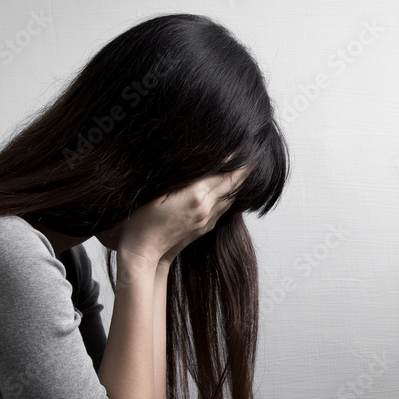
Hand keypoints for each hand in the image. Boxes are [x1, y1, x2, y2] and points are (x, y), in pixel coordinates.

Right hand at [115, 165, 253, 266]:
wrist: (144, 251)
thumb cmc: (142, 218)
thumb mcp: (158, 191)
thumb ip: (181, 178)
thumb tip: (199, 164)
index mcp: (195, 196)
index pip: (223, 173)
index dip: (236, 160)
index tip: (245, 146)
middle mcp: (206, 208)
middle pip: (232, 185)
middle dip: (245, 168)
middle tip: (255, 153)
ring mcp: (208, 220)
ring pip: (231, 197)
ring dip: (241, 181)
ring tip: (248, 166)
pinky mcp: (205, 227)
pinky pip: (224, 207)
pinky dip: (231, 194)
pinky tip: (231, 187)